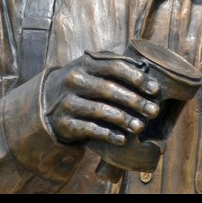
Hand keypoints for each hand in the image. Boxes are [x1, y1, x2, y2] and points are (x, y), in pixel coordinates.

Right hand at [42, 51, 161, 147]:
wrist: (47, 102)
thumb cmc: (82, 83)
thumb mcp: (93, 68)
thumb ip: (115, 65)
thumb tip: (146, 69)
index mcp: (85, 63)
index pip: (115, 67)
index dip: (137, 78)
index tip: (154, 89)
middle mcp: (74, 81)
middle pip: (109, 90)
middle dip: (135, 101)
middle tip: (153, 111)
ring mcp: (67, 102)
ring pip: (100, 110)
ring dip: (124, 119)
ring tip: (140, 126)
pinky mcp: (64, 122)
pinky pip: (88, 129)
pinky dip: (107, 134)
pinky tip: (122, 139)